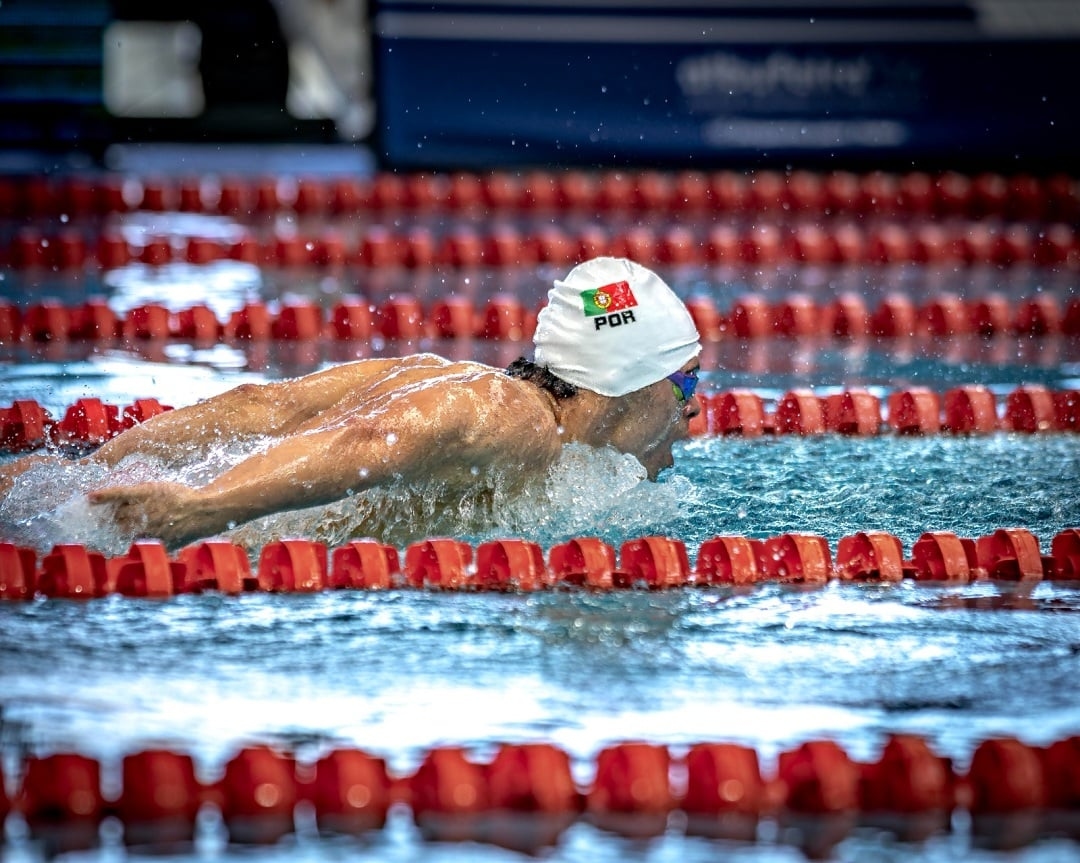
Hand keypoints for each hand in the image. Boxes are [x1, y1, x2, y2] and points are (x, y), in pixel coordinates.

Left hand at [89, 481, 205, 546]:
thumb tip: (116, 501)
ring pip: (127, 531)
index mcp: (145, 495)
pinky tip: (153, 531)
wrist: (203, 512)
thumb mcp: (158, 488)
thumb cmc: (182, 497)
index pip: (118, 494)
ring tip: (138, 523)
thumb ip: (137, 494)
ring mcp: (150, 529)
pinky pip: (142, 541)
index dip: (103, 496)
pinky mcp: (156, 541)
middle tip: (121, 515)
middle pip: (118, 517)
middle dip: (116, 516)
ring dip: (127, 528)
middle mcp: (145, 512)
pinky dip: (142, 537)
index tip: (89, 497)